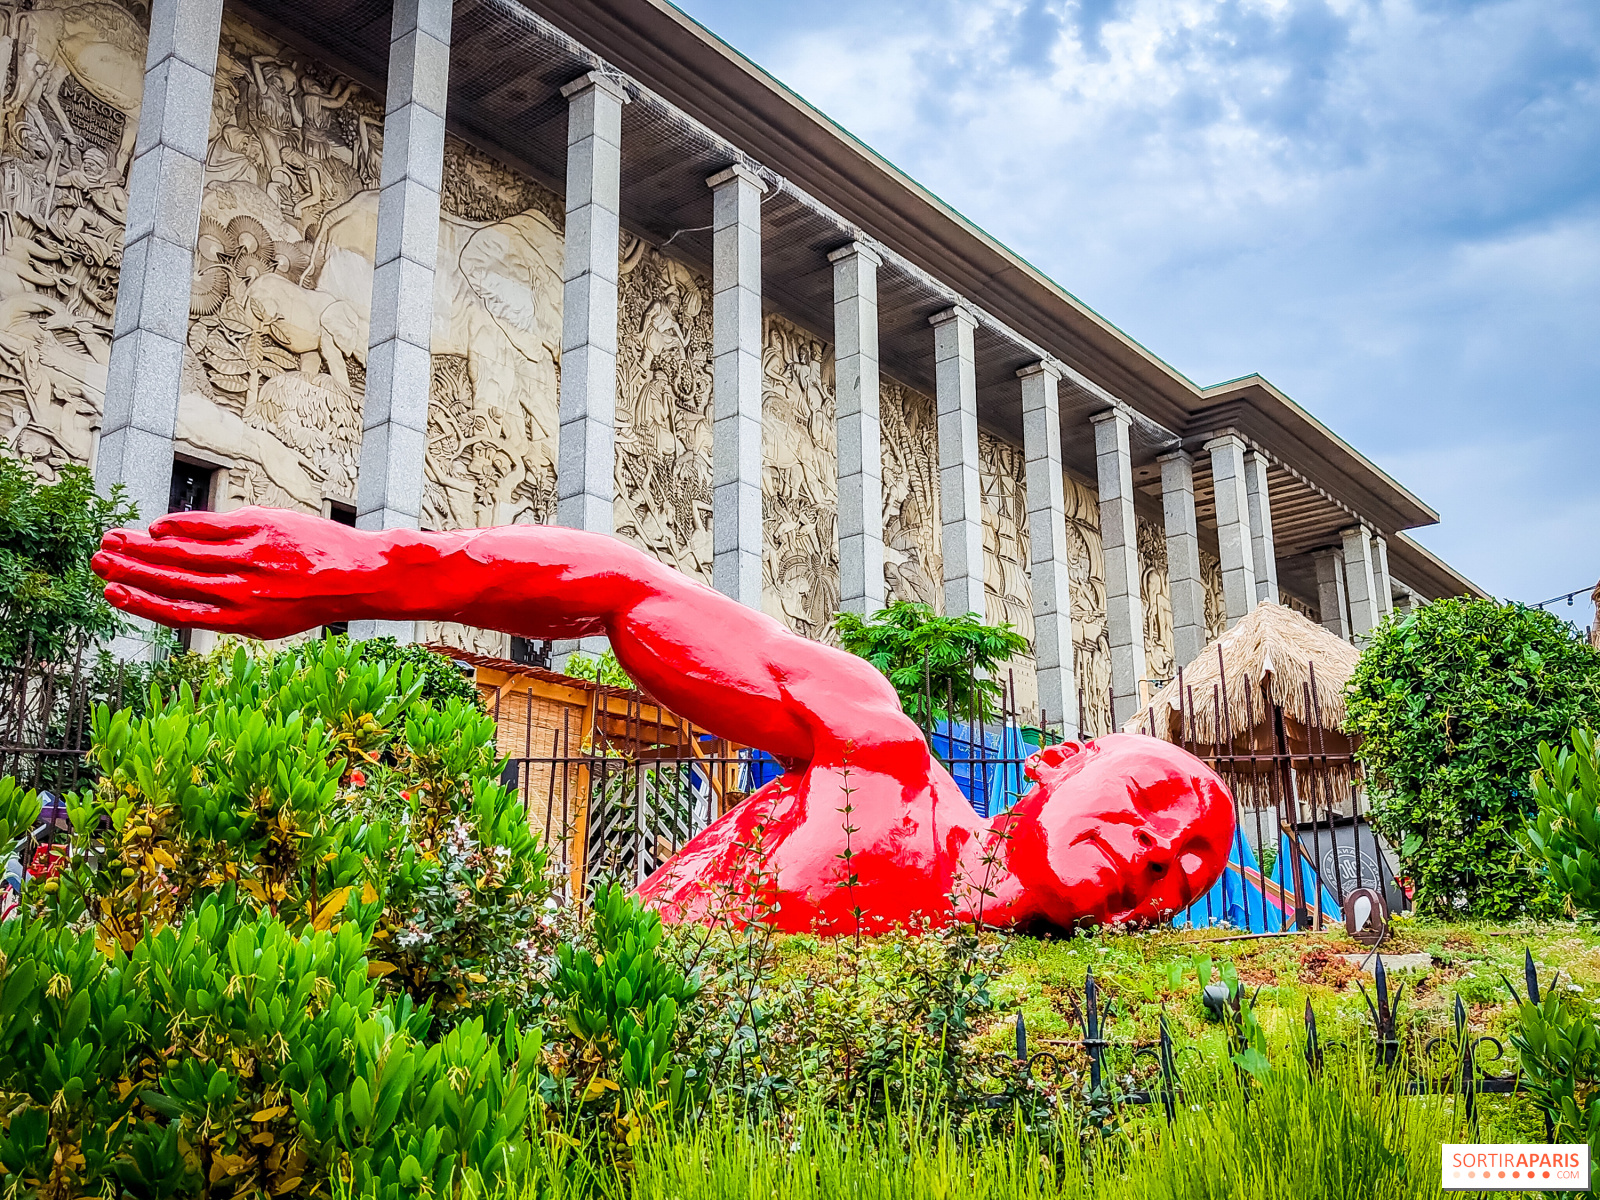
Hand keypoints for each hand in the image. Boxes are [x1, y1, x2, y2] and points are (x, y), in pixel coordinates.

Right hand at [92, 507, 395, 640]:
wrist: (361, 576)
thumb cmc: (311, 597)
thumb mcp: (269, 619)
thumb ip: (225, 609)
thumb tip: (179, 598)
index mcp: (241, 620)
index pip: (178, 611)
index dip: (139, 603)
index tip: (109, 593)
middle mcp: (241, 591)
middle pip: (172, 579)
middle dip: (130, 570)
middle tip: (97, 559)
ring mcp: (250, 558)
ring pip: (184, 552)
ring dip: (143, 547)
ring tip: (114, 539)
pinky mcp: (261, 529)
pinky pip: (210, 527)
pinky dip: (180, 526)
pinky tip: (157, 526)